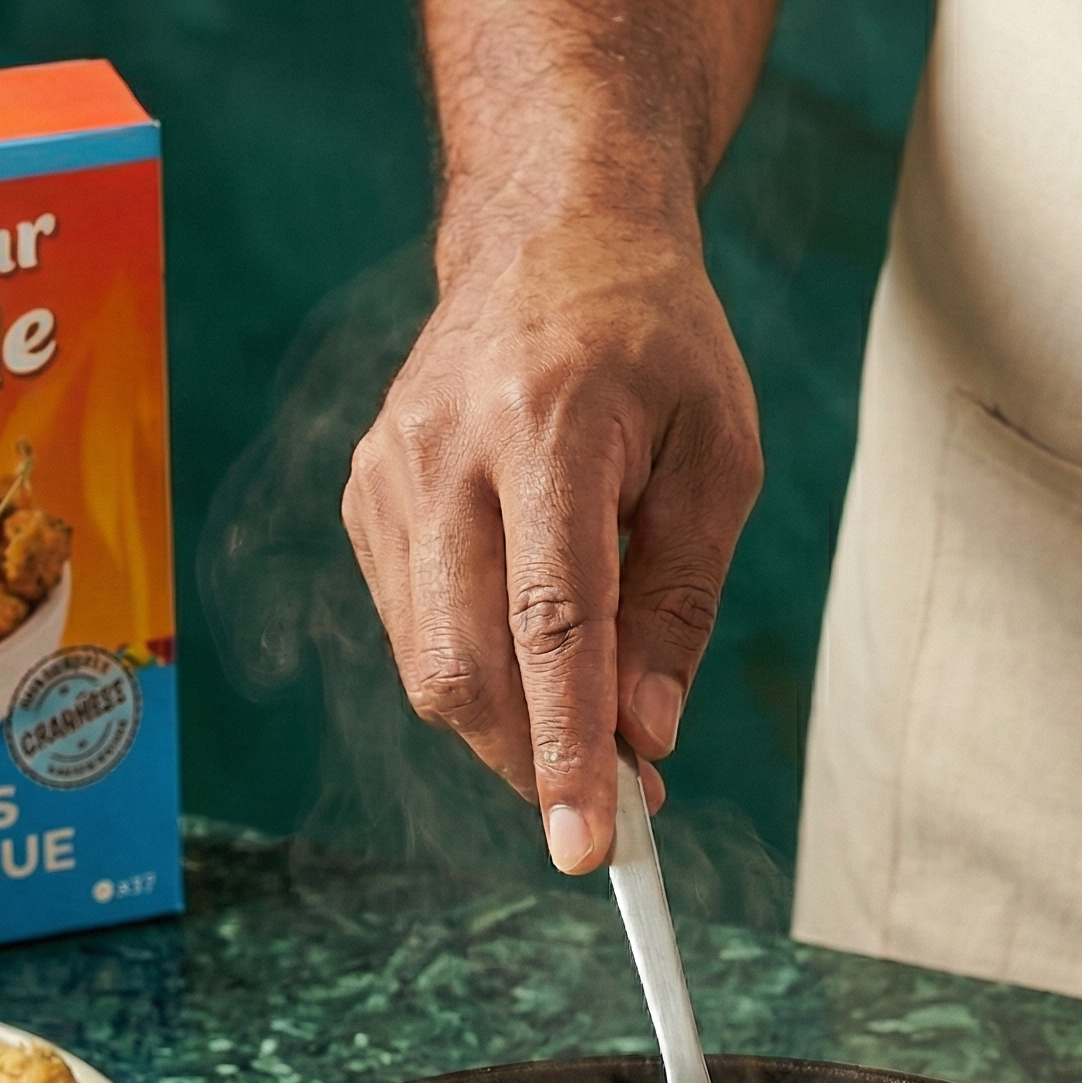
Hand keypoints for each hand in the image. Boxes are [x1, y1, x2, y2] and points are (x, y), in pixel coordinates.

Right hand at [342, 213, 762, 871]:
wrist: (546, 235)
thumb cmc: (654, 346)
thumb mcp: (718, 458)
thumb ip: (681, 602)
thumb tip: (647, 738)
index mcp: (548, 427)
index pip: (550, 624)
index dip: (568, 750)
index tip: (589, 847)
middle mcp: (443, 451)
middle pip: (466, 665)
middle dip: (535, 764)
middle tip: (614, 810)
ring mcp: (386, 475)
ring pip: (430, 667)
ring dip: (509, 732)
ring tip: (587, 735)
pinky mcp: (363, 498)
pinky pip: (413, 632)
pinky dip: (476, 679)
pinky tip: (530, 657)